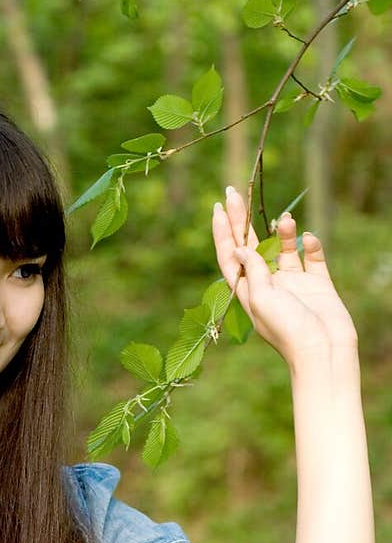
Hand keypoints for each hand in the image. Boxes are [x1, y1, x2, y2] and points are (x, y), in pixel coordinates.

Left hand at [212, 185, 358, 365]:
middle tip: (234, 192)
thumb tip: (238, 248)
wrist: (324, 351)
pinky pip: (312, 257)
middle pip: (250, 246)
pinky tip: (309, 238)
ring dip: (283, 232)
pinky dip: (310, 245)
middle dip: (241, 220)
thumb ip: (251, 271)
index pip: (230, 257)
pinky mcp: (318, 284)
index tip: (218, 207)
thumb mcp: (261, 299)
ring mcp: (294, 284)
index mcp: (248, 292)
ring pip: (284, 248)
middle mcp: (269, 285)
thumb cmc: (288, 330)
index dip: (222, 232)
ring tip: (286, 219)